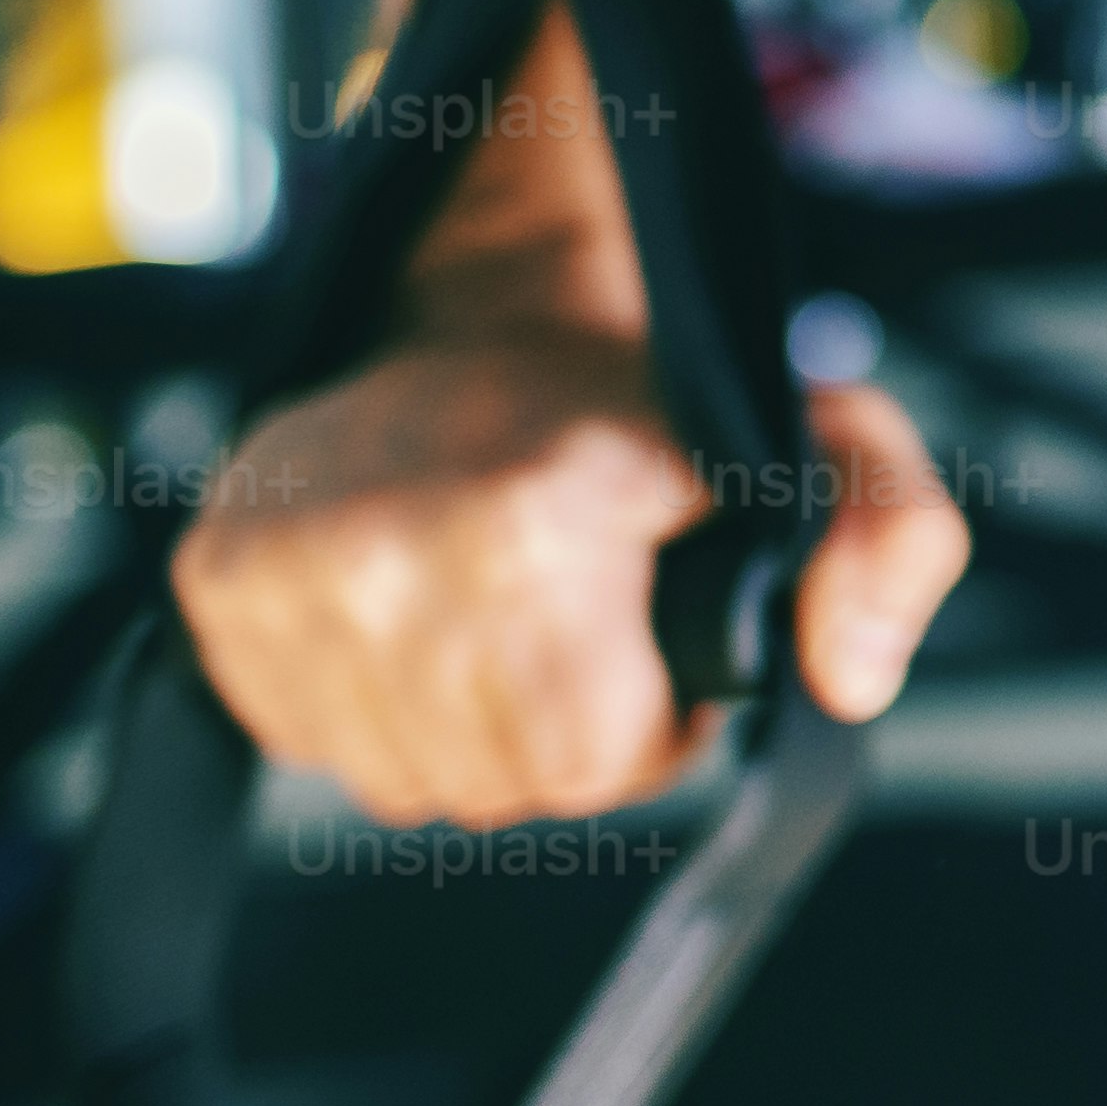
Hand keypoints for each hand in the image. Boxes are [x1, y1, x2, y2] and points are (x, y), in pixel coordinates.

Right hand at [167, 314, 965, 826]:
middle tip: (576, 625)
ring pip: (408, 786)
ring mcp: (282, 574)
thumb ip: (892, 542)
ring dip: (469, 729)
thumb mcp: (822, 441)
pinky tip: (415, 618)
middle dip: (565, 731)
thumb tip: (853, 674)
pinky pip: (318, 748)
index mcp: (531, 520)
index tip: (649, 633)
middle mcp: (383, 550)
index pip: (595, 759)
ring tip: (498, 615)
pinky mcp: (214, 590)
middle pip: (503, 785)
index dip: (646, 721)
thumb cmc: (648, 404)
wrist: (478, 319)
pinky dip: (377, 709)